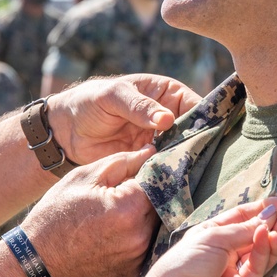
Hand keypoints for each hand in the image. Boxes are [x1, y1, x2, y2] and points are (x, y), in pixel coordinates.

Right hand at [22, 146, 158, 276]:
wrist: (36, 261)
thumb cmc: (56, 214)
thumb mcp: (84, 177)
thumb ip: (122, 162)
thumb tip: (151, 152)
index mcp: (128, 208)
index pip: (156, 180)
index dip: (148, 172)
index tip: (138, 170)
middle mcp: (139, 236)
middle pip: (159, 204)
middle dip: (147, 194)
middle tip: (124, 192)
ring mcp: (137, 257)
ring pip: (154, 226)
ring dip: (144, 216)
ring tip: (116, 214)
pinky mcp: (133, 272)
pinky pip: (145, 246)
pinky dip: (136, 236)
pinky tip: (115, 233)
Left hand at [47, 74, 200, 163]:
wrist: (66, 130)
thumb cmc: (90, 102)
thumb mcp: (113, 97)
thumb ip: (138, 106)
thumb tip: (167, 119)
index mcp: (166, 93)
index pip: (195, 104)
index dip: (205, 119)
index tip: (211, 135)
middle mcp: (168, 117)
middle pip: (193, 132)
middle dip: (198, 144)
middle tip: (204, 160)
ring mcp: (160, 141)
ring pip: (182, 152)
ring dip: (185, 162)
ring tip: (190, 173)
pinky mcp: (149, 161)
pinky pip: (165, 167)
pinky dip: (169, 174)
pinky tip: (174, 182)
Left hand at [130, 198, 276, 276]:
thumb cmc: (183, 264)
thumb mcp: (213, 237)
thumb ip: (243, 229)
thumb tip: (269, 216)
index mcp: (213, 234)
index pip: (243, 217)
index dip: (262, 209)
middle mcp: (225, 252)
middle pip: (254, 234)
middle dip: (271, 224)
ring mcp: (235, 272)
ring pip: (261, 252)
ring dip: (273, 238)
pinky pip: (258, 268)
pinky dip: (265, 252)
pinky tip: (268, 238)